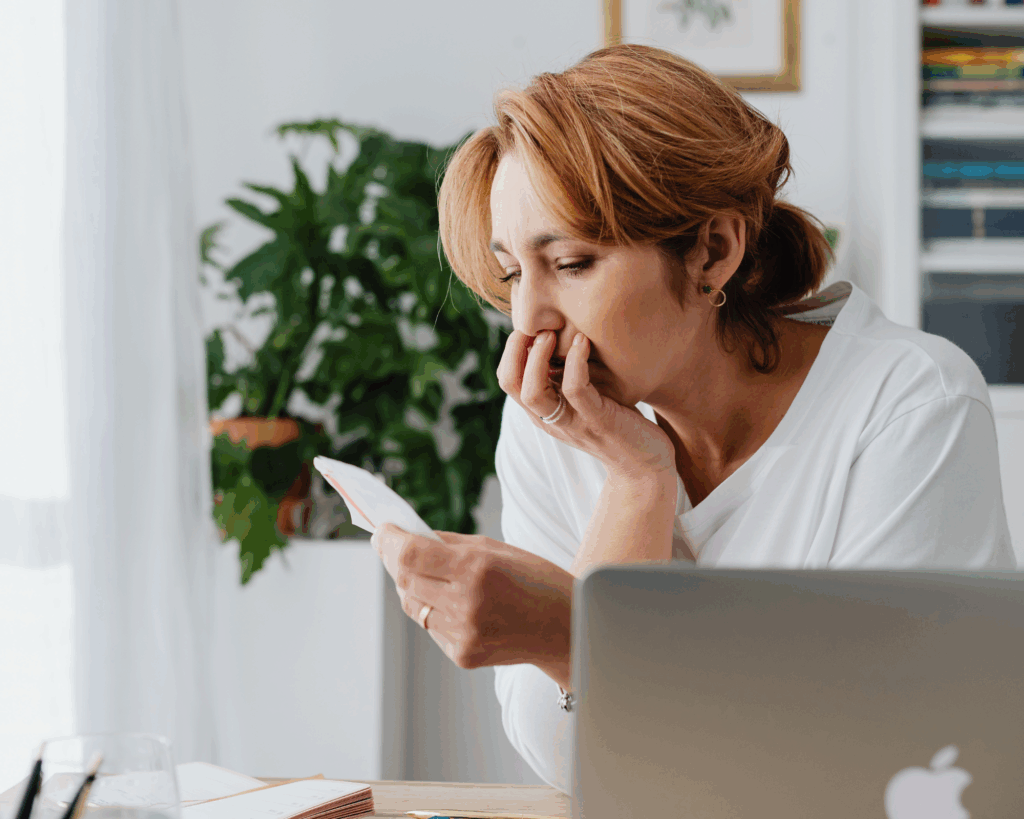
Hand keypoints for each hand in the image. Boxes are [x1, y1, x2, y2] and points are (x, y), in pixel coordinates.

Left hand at [372, 523, 572, 674]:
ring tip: (424, 572)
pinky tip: (451, 601)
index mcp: (477, 570)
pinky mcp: (463, 656)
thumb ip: (449, 544)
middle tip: (389, 545)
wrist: (567, 628)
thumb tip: (407, 536)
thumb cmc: (535, 580)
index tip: (381, 530)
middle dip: (393, 559)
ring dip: (410, 585)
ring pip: (413, 606)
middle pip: (404, 580)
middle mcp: (467, 605)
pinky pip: (430, 627)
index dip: (388, 541)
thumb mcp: (496, 549)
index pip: (410, 555)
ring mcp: (464, 635)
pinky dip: (432, 610)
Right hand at [497, 329, 675, 482]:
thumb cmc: (618, 422)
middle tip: (539, 326)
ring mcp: (572, 423)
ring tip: (554, 333)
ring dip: (538, 357)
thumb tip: (560, 335)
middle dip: (517, 349)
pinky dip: (575, 362)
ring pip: (533, 393)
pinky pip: (575, 390)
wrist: (645, 463)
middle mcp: (551, 419)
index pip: (508, 379)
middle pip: (511, 385)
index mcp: (543, 412)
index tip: (533, 325)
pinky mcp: (598, 422)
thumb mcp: (586, 398)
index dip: (512, 349)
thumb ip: (568, 377)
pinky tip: (583, 342)